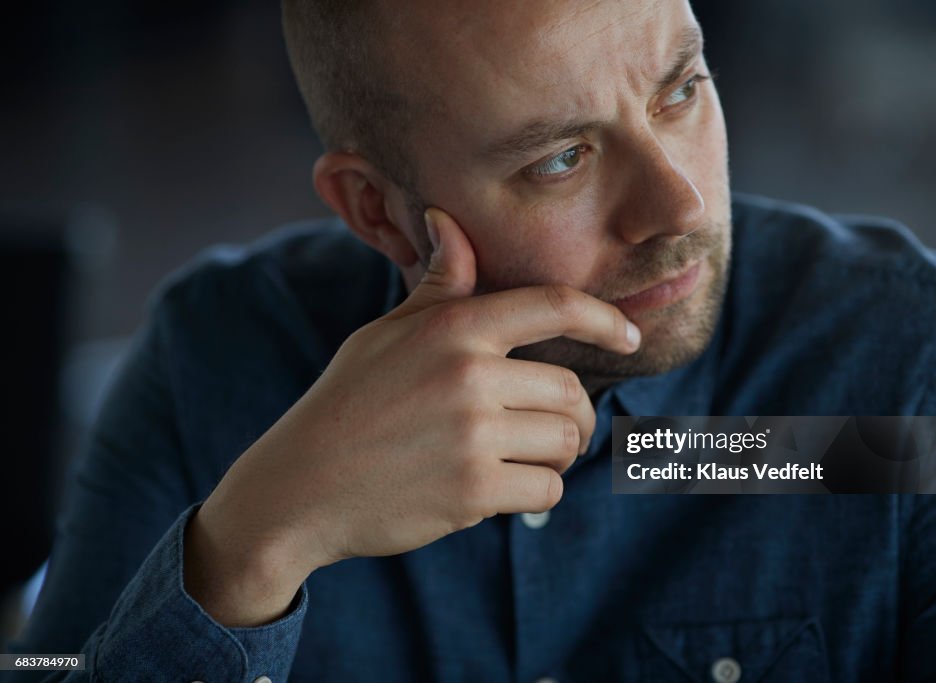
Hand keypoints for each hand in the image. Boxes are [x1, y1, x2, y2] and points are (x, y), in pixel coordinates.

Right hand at [184, 208, 639, 624]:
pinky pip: (548, 488)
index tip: (629, 335)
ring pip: (567, 442)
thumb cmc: (348, 403)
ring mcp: (474, 434)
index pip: (554, 304)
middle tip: (544, 427)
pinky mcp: (474, 490)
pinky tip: (498, 488)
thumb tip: (447, 220)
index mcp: (453, 327)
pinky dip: (535, 492)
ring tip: (516, 457)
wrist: (300, 487)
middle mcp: (470, 374)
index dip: (604, 318)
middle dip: (570, 413)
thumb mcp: (385, 334)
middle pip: (571, 390)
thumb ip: (437, 286)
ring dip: (554, 455)